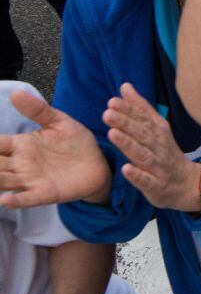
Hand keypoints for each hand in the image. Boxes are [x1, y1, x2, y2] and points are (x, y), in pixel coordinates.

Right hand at [0, 92, 109, 208]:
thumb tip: (16, 92)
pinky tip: (4, 200)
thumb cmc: (76, 142)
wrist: (99, 163)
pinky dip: (15, 200)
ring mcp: (31, 180)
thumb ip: (38, 110)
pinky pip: (26, 198)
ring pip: (3, 181)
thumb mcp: (59, 122)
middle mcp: (20, 164)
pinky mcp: (45, 193)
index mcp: (21, 145)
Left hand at [102, 84, 200, 212]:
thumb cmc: (166, 153)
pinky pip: (146, 180)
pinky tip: (126, 169)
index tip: (112, 102)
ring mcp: (158, 166)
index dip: (128, 110)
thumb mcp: (157, 128)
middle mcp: (159, 147)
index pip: (143, 118)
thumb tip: (125, 86)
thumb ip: (140, 108)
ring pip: (143, 154)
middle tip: (108, 113)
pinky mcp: (156, 185)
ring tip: (112, 134)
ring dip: (129, 144)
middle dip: (126, 123)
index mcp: (158, 132)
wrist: (187, 183)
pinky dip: (137, 175)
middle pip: (142, 134)